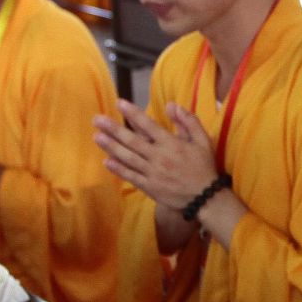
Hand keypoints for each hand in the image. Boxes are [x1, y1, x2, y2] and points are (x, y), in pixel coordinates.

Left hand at [93, 100, 219, 210]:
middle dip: (113, 129)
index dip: (132, 114)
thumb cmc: (203, 166)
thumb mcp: (203, 140)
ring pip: (128, 158)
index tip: (119, 103)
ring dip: (111, 147)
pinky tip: (106, 161)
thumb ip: (188, 121)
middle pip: (132, 141)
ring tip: (97, 136)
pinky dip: (118, 169)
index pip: (148, 125)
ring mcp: (152, 173)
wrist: (205, 198)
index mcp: (171, 144)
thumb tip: (172, 105)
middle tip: (97, 119)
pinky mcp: (149, 187)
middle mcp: (159, 157)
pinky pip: (131, 176)